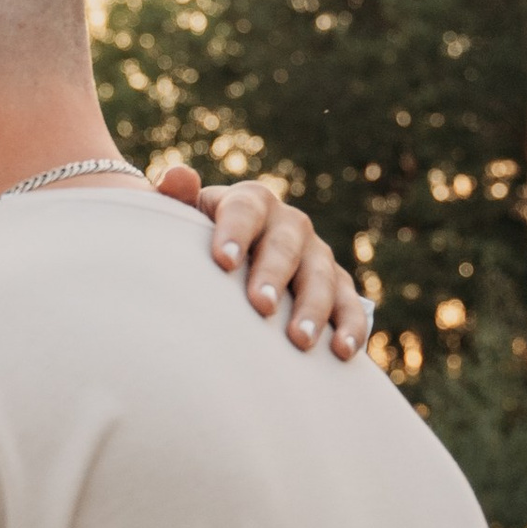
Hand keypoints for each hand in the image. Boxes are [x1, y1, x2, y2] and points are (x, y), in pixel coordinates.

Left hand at [151, 167, 371, 359]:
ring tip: (299, 341)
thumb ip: (177, 198)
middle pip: (285, 245)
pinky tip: (342, 351)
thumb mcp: (185, 219)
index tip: (222, 262)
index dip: (234, 232)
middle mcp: (288, 225)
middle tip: (261, 306)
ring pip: (320, 277)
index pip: (243, 210)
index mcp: (250, 203)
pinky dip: (350, 326)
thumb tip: (177, 177)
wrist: (232, 265)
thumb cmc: (200, 245)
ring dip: (313, 308)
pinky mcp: (336, 286)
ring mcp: (316, 255)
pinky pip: (349, 304)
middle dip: (274, 275)